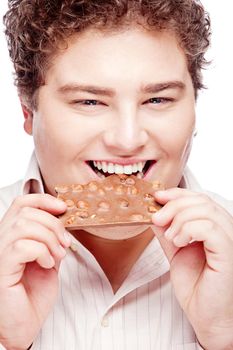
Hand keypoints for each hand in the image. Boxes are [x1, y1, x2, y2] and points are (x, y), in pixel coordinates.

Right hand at [0, 194, 69, 349]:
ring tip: (57, 256)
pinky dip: (41, 252)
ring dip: (49, 239)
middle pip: (27, 213)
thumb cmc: (34, 294)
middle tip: (65, 244)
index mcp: (12, 235)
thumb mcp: (49, 258)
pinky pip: (22, 246)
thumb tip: (63, 219)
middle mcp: (1, 240)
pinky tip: (47, 264)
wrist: (27, 324)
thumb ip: (52, 238)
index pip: (22, 203)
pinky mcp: (1, 268)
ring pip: (23, 226)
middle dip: (53, 224)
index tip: (63, 208)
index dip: (43, 200)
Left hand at [152, 188, 232, 349]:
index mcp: (215, 228)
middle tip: (157, 219)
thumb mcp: (176, 252)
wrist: (207, 319)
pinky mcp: (228, 251)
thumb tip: (154, 212)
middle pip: (201, 201)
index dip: (177, 194)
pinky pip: (209, 228)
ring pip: (205, 210)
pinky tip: (180, 242)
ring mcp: (230, 240)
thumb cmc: (197, 288)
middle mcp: (226, 230)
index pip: (199, 198)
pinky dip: (188, 229)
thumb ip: (167, 231)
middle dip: (173, 205)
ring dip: (179, 220)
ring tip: (171, 238)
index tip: (157, 196)